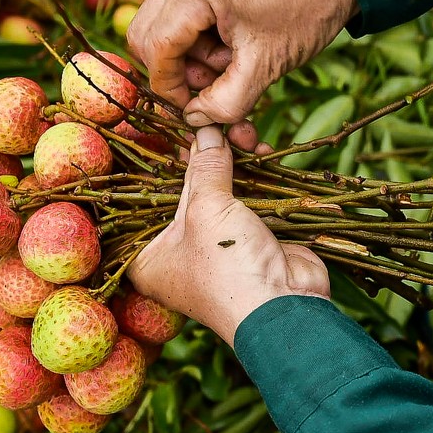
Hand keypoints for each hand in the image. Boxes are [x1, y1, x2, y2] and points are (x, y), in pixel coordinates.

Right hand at [127, 0, 355, 145]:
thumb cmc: (307, 9)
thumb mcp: (266, 65)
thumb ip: (226, 102)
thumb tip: (194, 119)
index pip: (157, 48)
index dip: (170, 87)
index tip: (193, 109)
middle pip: (148, 35)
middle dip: (179, 69)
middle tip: (217, 83)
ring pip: (160, 23)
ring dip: (190, 53)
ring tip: (232, 59)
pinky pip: (176, 7)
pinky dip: (196, 33)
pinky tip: (229, 40)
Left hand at [129, 126, 329, 344]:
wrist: (284, 306)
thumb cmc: (226, 266)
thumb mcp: (207, 210)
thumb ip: (205, 168)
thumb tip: (206, 130)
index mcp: (151, 255)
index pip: (148, 198)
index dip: (162, 162)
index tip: (174, 128)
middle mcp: (179, 252)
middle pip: (187, 192)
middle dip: (205, 157)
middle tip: (215, 125)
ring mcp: (216, 245)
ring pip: (220, 192)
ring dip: (234, 161)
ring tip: (244, 133)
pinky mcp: (249, 239)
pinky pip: (247, 199)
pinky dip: (255, 176)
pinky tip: (260, 149)